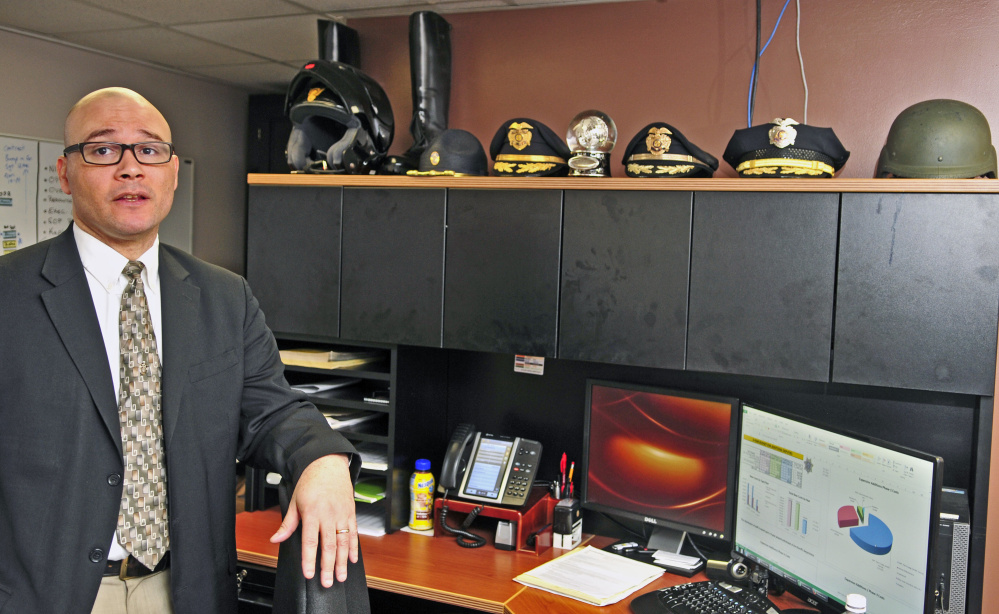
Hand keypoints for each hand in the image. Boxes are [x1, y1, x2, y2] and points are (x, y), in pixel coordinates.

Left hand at [269, 454, 356, 585]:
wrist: (328, 464)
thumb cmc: (310, 481)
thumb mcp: (294, 501)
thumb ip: (288, 523)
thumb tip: (276, 539)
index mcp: (312, 512)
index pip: (310, 540)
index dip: (309, 559)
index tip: (309, 573)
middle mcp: (328, 514)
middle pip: (329, 544)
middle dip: (328, 566)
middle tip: (328, 582)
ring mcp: (341, 513)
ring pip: (343, 541)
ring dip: (342, 561)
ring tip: (341, 575)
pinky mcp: (350, 512)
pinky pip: (353, 532)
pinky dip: (353, 547)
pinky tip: (352, 559)